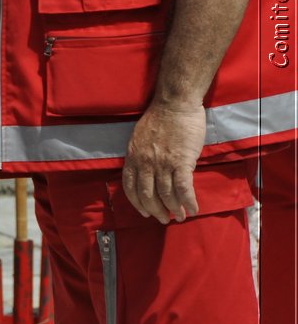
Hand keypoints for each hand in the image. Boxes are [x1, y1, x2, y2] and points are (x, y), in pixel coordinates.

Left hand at [123, 102, 204, 222]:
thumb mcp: (140, 138)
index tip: (144, 212)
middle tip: (164, 219)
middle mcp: (145, 163)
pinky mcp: (181, 162)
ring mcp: (163, 163)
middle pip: (148, 195)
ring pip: (166, 195)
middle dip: (156, 211)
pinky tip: (193, 209)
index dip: (137, 203)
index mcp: (133, 156)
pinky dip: (188, 202)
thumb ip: (141, 156)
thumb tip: (147, 173)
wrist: (174, 104)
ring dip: (174, 209)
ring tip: (180, 216)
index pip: (130, 186)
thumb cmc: (159, 119)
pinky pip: (184, 189)